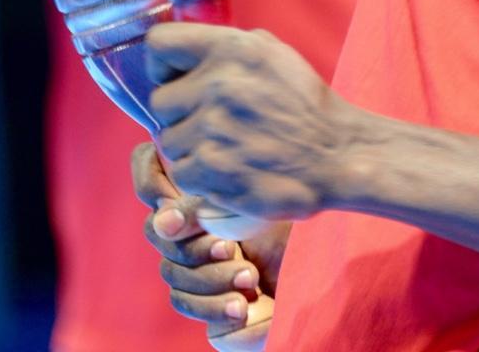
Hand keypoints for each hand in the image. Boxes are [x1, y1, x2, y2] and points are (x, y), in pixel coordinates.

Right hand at [132, 139, 284, 344]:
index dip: (150, 181)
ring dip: (208, 278)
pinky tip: (242, 305)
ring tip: (249, 278)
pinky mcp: (203, 299)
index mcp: (197, 184)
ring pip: (170, 271)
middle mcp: (189, 222)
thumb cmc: (295, 215)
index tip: (172, 197)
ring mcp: (194, 261)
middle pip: (154, 232)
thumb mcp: (254, 199)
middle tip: (230, 248)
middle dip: (192, 245)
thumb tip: (163, 219)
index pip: (149, 173)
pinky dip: (211, 306)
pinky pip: (183, 302)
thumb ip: (206, 200)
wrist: (329, 261)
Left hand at [145, 22, 360, 226]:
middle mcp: (218, 84)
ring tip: (223, 146)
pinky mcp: (214, 170)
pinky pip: (180, 172)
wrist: (337, 154)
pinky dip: (199, 176)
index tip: (177, 80)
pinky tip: (226, 168)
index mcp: (230, 48)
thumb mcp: (270, 51)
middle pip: (159, 101)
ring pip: (167, 140)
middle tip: (207, 122)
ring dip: (189, 147)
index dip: (162, 66)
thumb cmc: (303, 102)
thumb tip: (183, 52)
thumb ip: (223, 45)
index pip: (158, 45)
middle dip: (180, 113)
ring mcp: (213, 129)